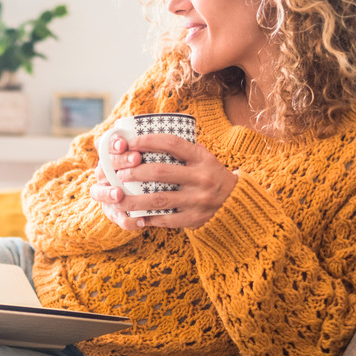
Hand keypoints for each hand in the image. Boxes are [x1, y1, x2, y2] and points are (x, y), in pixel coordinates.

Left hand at [91, 133, 237, 229]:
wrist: (237, 201)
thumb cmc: (211, 174)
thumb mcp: (204, 157)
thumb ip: (183, 149)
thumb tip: (147, 136)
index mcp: (202, 158)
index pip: (172, 143)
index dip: (149, 141)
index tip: (131, 143)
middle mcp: (201, 178)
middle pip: (161, 172)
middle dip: (136, 172)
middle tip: (120, 173)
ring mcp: (198, 200)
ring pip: (159, 199)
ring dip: (135, 200)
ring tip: (118, 198)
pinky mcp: (195, 219)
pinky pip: (167, 219)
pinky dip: (149, 218)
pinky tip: (136, 217)